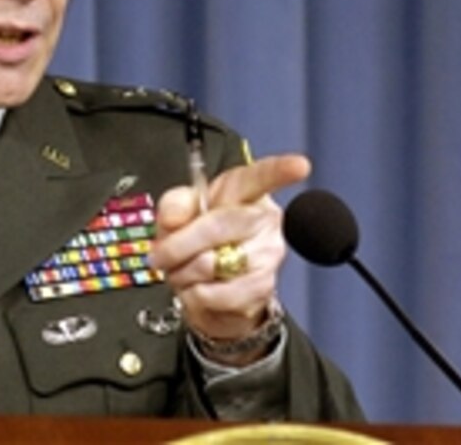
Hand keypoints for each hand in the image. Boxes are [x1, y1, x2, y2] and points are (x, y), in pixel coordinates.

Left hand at [153, 155, 309, 361]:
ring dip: (184, 273)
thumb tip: (174, 219)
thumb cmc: (196, 240)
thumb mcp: (179, 213)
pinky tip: (198, 289)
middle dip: (179, 244)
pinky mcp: (263, 287)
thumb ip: (174, 205)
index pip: (262, 177)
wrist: (209, 289)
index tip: (300, 165)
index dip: (280, 170)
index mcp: (243, 191)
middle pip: (219, 225)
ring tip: (182, 272)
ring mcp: (268, 255)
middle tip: (160, 255)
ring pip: (214, 263)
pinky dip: (196, 295)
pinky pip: (219, 294)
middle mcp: (263, 220)